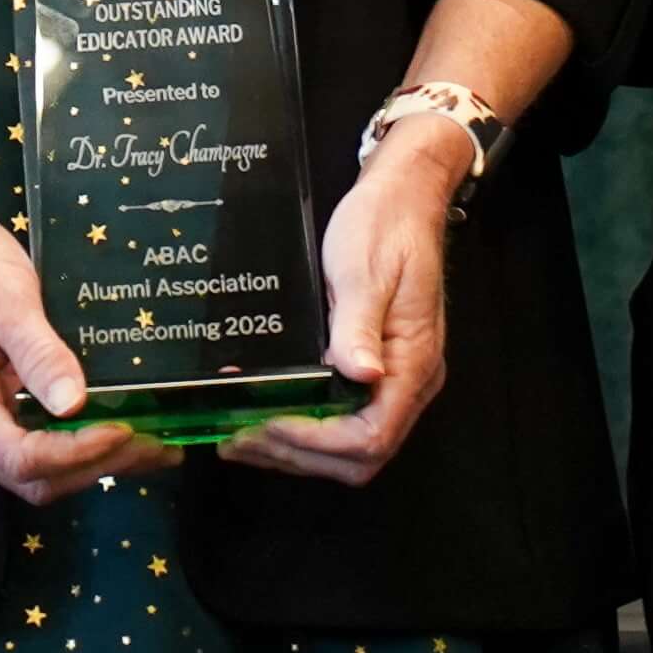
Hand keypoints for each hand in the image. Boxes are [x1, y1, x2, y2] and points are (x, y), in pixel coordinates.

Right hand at [0, 189, 176, 503]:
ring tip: (150, 447)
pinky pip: (37, 442)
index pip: (21, 457)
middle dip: (94, 467)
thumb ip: (39, 353)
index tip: (124, 429)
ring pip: (37, 469)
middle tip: (152, 445)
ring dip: (93, 464)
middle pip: (31, 477)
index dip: (76, 453)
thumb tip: (74, 404)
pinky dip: (79, 445)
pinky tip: (118, 431)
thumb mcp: (6, 298)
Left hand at [220, 116, 464, 486]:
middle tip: (238, 440)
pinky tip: (265, 416)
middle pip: (358, 456)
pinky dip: (303, 427)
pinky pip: (342, 417)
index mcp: (414, 363)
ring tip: (239, 438)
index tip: (268, 425)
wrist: (402, 196)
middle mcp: (408, 381)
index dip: (317, 442)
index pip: (371, 435)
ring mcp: (392, 378)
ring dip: (294, 450)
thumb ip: (360, 324)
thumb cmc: (385, 227)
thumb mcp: (365, 270)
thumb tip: (361, 373)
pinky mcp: (374, 368)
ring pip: (347, 446)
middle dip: (297, 454)